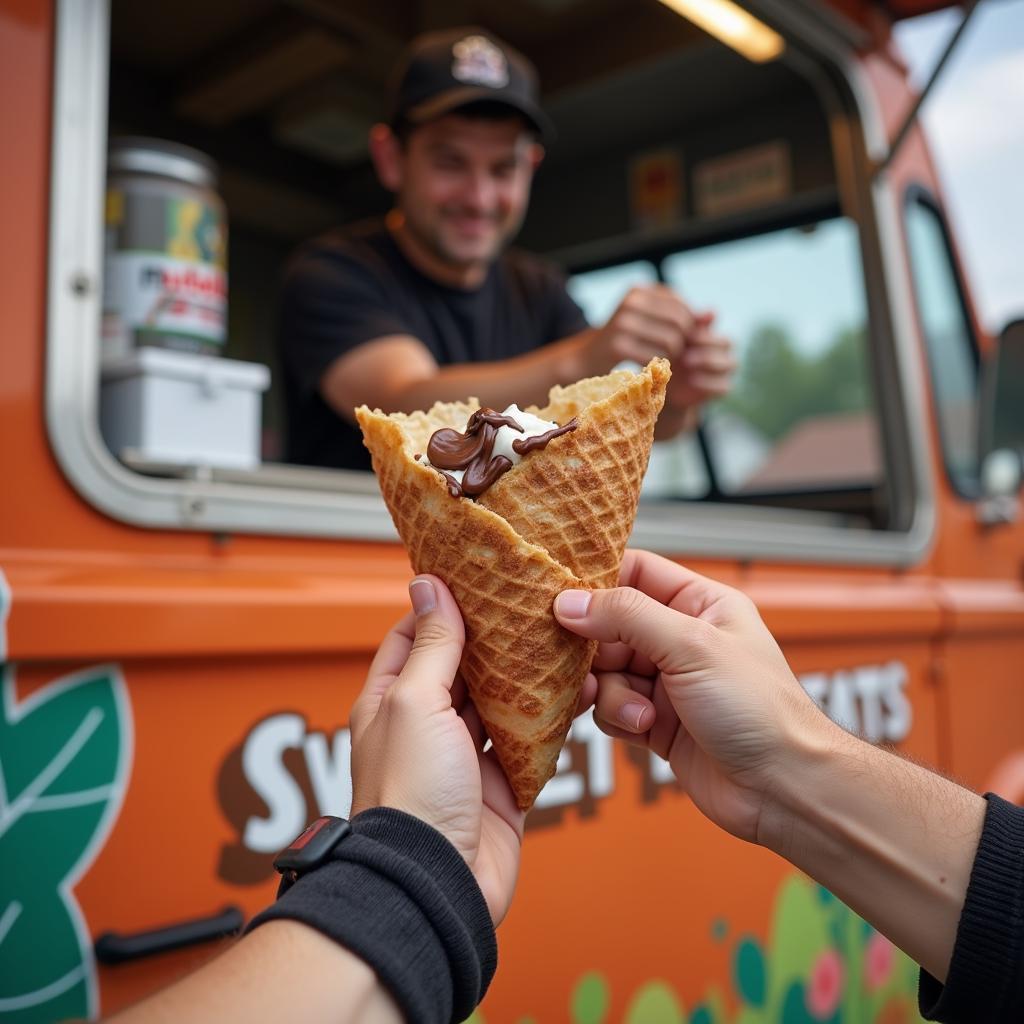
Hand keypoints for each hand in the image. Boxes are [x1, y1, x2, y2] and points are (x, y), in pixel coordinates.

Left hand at [348, 575, 523, 924]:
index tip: (478, 578)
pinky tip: (571, 692)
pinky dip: (548, 719)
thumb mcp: (416, 702)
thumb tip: (428, 585)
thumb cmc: (410, 794)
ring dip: (524, 676)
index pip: (415, 636)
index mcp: (392, 700)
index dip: (443, 606)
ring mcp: (464, 755)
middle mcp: (427, 725)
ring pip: (499, 701)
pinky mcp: (501, 785)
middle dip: (494, 637)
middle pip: (463, 666)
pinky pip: (528, 742)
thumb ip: (431, 645)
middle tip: (530, 603)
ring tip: (557, 640)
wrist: (436, 883)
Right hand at [553, 550, 830, 845]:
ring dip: (610, 691)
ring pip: (605, 671)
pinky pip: (610, 708)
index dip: (596, 581)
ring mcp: (667, 682)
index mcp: (701, 604)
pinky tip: (643, 728)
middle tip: (585, 664)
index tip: (559, 595)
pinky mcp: (656, 722)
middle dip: (594, 649)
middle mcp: (681, 638)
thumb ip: (626, 616)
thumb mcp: (691, 646)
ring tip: (638, 710)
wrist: (783, 789)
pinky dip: (617, 717)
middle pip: (609, 626)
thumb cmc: (760, 710)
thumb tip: (570, 601)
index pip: (635, 572)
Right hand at [577, 284, 693, 374]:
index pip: (682, 307)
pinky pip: (656, 357)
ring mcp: (623, 322)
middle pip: (680, 323)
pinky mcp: (618, 345)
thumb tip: (713, 315)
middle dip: (683, 343)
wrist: (586, 358)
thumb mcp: (650, 321)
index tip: (680, 341)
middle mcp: (631, 301)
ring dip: (672, 357)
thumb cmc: (624, 339)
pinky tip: (651, 368)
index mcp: (640, 290)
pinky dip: (658, 366)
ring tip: (663, 361)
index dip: (688, 327)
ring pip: (671, 341)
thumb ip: (682, 316)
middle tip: (676, 356)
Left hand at [662, 309, 735, 412]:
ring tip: (687, 362)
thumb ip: (692, 325)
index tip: (686, 337)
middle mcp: (723, 351)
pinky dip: (709, 383)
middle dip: (706, 345)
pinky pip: (724, 386)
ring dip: (709, 362)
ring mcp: (724, 370)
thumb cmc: (670, 354)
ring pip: (731, 363)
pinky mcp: (721, 388)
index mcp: (714, 336)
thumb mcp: (677, 339)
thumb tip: (713, 312)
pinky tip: (692, 380)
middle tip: (685, 351)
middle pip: (727, 343)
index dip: (705, 335)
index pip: (718, 328)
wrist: (663, 383)